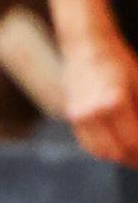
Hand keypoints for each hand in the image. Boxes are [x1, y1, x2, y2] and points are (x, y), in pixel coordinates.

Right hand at [61, 36, 137, 167]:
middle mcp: (91, 111)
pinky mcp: (71, 114)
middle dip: (134, 158)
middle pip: (117, 152)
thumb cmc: (118, 60)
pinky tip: (117, 145)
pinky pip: (88, 142)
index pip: (134, 142)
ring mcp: (78, 114)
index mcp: (113, 102)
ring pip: (100, 151)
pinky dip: (103, 150)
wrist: (86, 44)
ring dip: (119, 157)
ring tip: (133, 154)